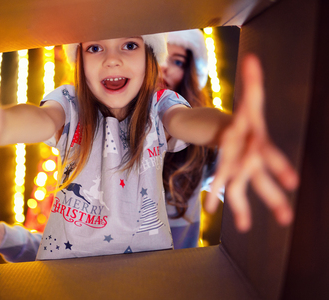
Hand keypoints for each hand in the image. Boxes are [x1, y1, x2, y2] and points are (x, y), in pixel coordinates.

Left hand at [206, 54, 298, 231]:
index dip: (282, 168)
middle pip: (262, 180)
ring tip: (244, 226)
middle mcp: (251, 162)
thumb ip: (252, 81)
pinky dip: (216, 198)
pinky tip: (210, 210)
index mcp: (258, 145)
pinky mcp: (226, 173)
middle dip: (273, 198)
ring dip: (242, 208)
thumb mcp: (248, 100)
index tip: (294, 183)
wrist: (237, 129)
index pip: (272, 157)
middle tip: (286, 218)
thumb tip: (252, 59)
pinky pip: (222, 187)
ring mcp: (238, 170)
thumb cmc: (245, 120)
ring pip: (241, 190)